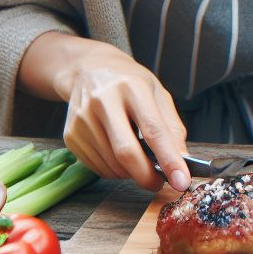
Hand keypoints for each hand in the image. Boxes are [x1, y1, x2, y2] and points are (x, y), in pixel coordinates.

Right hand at [20, 33, 189, 191]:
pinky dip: (114, 171)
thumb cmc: (130, 83)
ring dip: (131, 174)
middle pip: (126, 152)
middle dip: (147, 176)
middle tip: (160, 183)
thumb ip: (172, 127)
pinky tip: (118, 156)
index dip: (169, 159)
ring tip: (139, 160)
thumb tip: (182, 161)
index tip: (182, 181)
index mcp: (132, 87)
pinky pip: (97, 167)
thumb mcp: (158, 94)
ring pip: (112, 164)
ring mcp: (83, 118)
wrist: (89, 70)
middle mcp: (103, 101)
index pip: (153, 130)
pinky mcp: (71, 134)